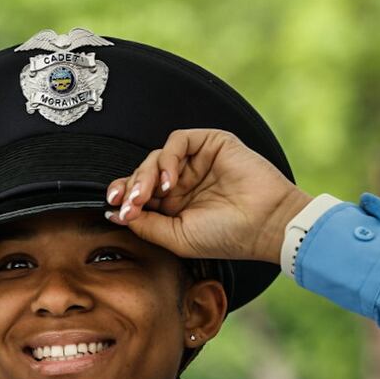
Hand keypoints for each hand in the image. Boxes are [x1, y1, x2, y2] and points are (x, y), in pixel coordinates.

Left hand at [107, 129, 312, 264]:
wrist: (265, 225)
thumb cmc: (226, 236)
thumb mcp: (175, 237)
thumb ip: (144, 225)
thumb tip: (114, 213)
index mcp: (172, 205)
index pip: (137, 193)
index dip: (122, 196)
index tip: (114, 208)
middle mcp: (182, 182)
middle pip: (142, 174)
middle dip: (131, 187)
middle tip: (131, 203)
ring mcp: (196, 163)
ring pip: (155, 157)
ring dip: (145, 175)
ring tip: (149, 195)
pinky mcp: (211, 144)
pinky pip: (177, 141)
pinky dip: (167, 158)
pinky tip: (170, 180)